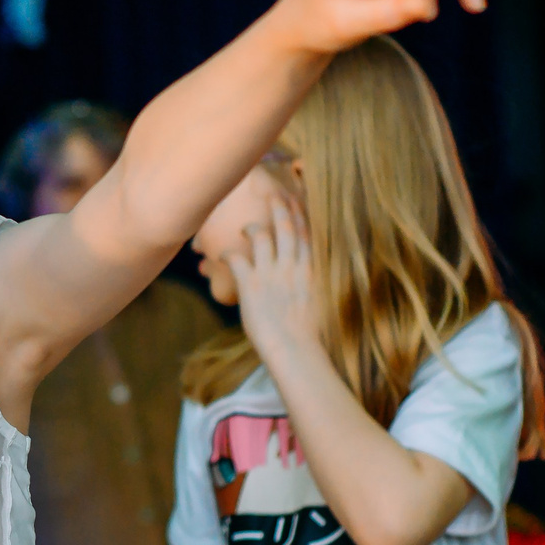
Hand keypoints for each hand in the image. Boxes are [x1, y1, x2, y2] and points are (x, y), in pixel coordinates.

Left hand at [223, 198, 321, 365]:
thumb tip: (311, 283)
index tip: (297, 199)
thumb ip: (315, 286)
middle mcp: (292, 266)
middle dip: (280, 207)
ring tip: (245, 226)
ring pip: (260, 235)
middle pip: (286, 227)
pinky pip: (236, 258)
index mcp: (312, 270)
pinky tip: (222, 254)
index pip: (307, 233)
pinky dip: (227, 252)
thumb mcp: (321, 304)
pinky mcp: (251, 285)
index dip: (300, 214)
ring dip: (251, 227)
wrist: (296, 351)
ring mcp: (271, 273)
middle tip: (274, 193)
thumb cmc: (310, 336)